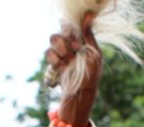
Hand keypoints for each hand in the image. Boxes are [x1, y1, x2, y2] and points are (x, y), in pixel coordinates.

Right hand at [45, 11, 102, 125]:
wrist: (80, 96)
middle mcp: (68, 48)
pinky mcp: (52, 69)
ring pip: (50, 49)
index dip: (68, 32)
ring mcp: (59, 58)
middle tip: (73, 55)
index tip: (75, 42)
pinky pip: (48, 61)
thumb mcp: (94, 54)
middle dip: (64, 46)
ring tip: (67, 66)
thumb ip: (89, 35)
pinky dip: (54, 66)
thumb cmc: (91, 76)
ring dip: (59, 58)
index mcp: (79, 42)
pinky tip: (61, 72)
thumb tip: (89, 14)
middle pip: (56, 36)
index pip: (67, 27)